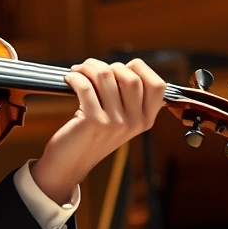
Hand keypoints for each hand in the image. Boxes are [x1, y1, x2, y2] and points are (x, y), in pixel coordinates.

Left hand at [32, 58, 166, 203]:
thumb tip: (119, 66)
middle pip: (130, 76)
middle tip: (90, 68)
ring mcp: (116, 123)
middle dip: (108, 65)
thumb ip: (127, 99)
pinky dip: (75, 77)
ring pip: (106, 76)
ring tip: (78, 71)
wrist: (70, 163)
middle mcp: (135, 122)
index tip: (118, 68)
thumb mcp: (119, 121)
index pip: (158, 85)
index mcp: (146, 120)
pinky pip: (86, 86)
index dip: (139, 69)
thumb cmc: (91, 136)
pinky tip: (70, 79)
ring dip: (88, 68)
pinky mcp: (94, 122)